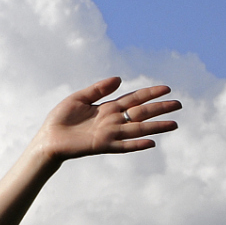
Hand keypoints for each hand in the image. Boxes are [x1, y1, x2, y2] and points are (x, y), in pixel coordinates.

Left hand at [32, 76, 181, 161]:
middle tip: (178, 104)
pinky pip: (123, 145)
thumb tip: (120, 79)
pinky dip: (136, 144)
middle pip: (140, 113)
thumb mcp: (78, 98)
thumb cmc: (60, 119)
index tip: (166, 88)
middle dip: (159, 108)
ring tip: (174, 124)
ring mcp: (109, 133)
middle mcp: (112, 120)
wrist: (47, 139)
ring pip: (137, 129)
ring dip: (155, 127)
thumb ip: (98, 89)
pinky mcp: (101, 145)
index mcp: (107, 108)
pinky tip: (151, 143)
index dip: (149, 93)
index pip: (133, 98)